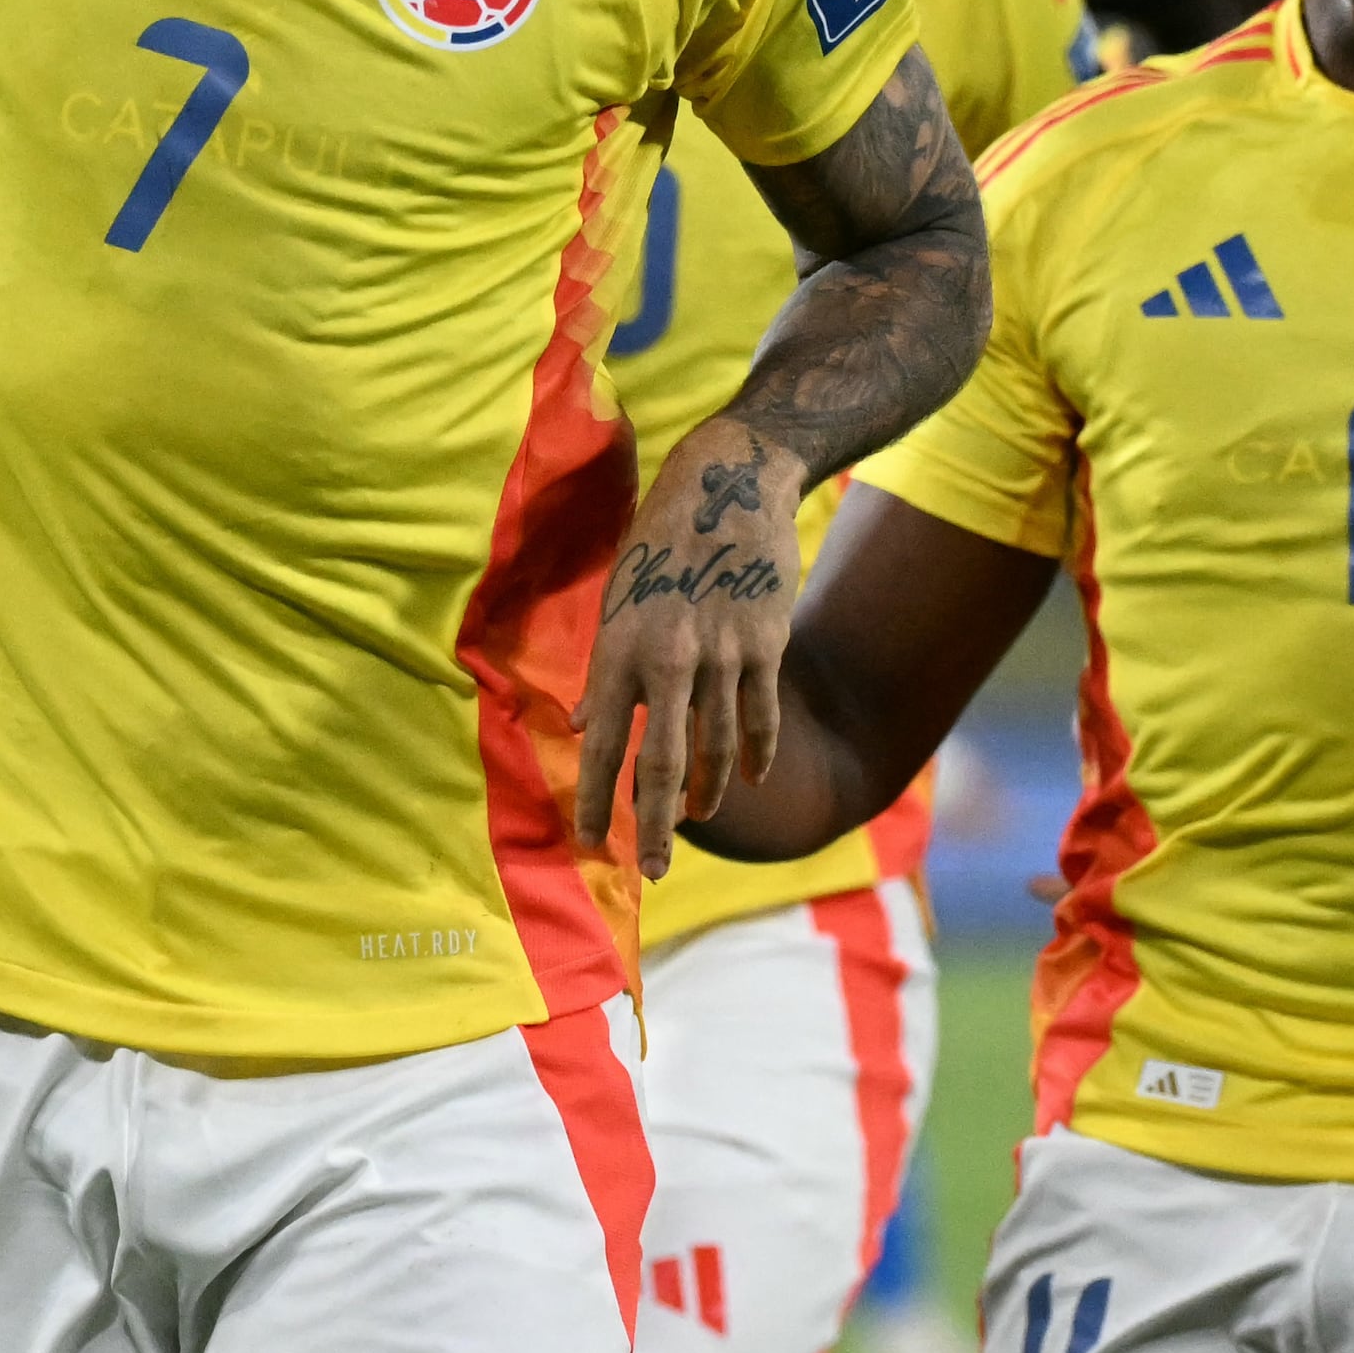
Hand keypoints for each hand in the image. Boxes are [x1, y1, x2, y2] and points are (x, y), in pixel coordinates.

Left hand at [573, 420, 806, 879]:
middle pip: (661, 761)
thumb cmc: (659, 540)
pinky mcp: (766, 643)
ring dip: (703, 793)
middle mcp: (670, 658)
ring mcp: (724, 654)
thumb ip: (605, 667)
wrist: (729, 482)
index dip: (598, 798)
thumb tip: (587, 726)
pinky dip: (755, 754)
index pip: (606, 744)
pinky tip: (748, 780)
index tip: (590, 844)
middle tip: (650, 870)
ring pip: (715, 747)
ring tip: (693, 822)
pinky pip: (761, 715)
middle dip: (652, 823)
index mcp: (621, 648)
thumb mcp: (615, 595)